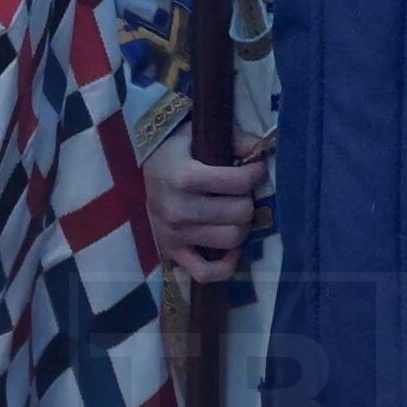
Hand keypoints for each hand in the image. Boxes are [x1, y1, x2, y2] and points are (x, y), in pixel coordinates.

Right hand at [143, 123, 269, 284]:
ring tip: (237, 213)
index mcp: (184, 177)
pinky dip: (226, 265)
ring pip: (230, 240)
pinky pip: (206, 273)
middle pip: (238, 213)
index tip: (256, 168)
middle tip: (244, 193)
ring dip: (242, 226)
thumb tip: (260, 149)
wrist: (147, 169)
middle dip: (249, 200)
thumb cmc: (177, 149)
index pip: (238, 182)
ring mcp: (174, 235)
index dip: (255, 174)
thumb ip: (233, 138)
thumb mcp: (198, 133)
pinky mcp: (173, 253)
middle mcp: (178, 209)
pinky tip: (233, 248)